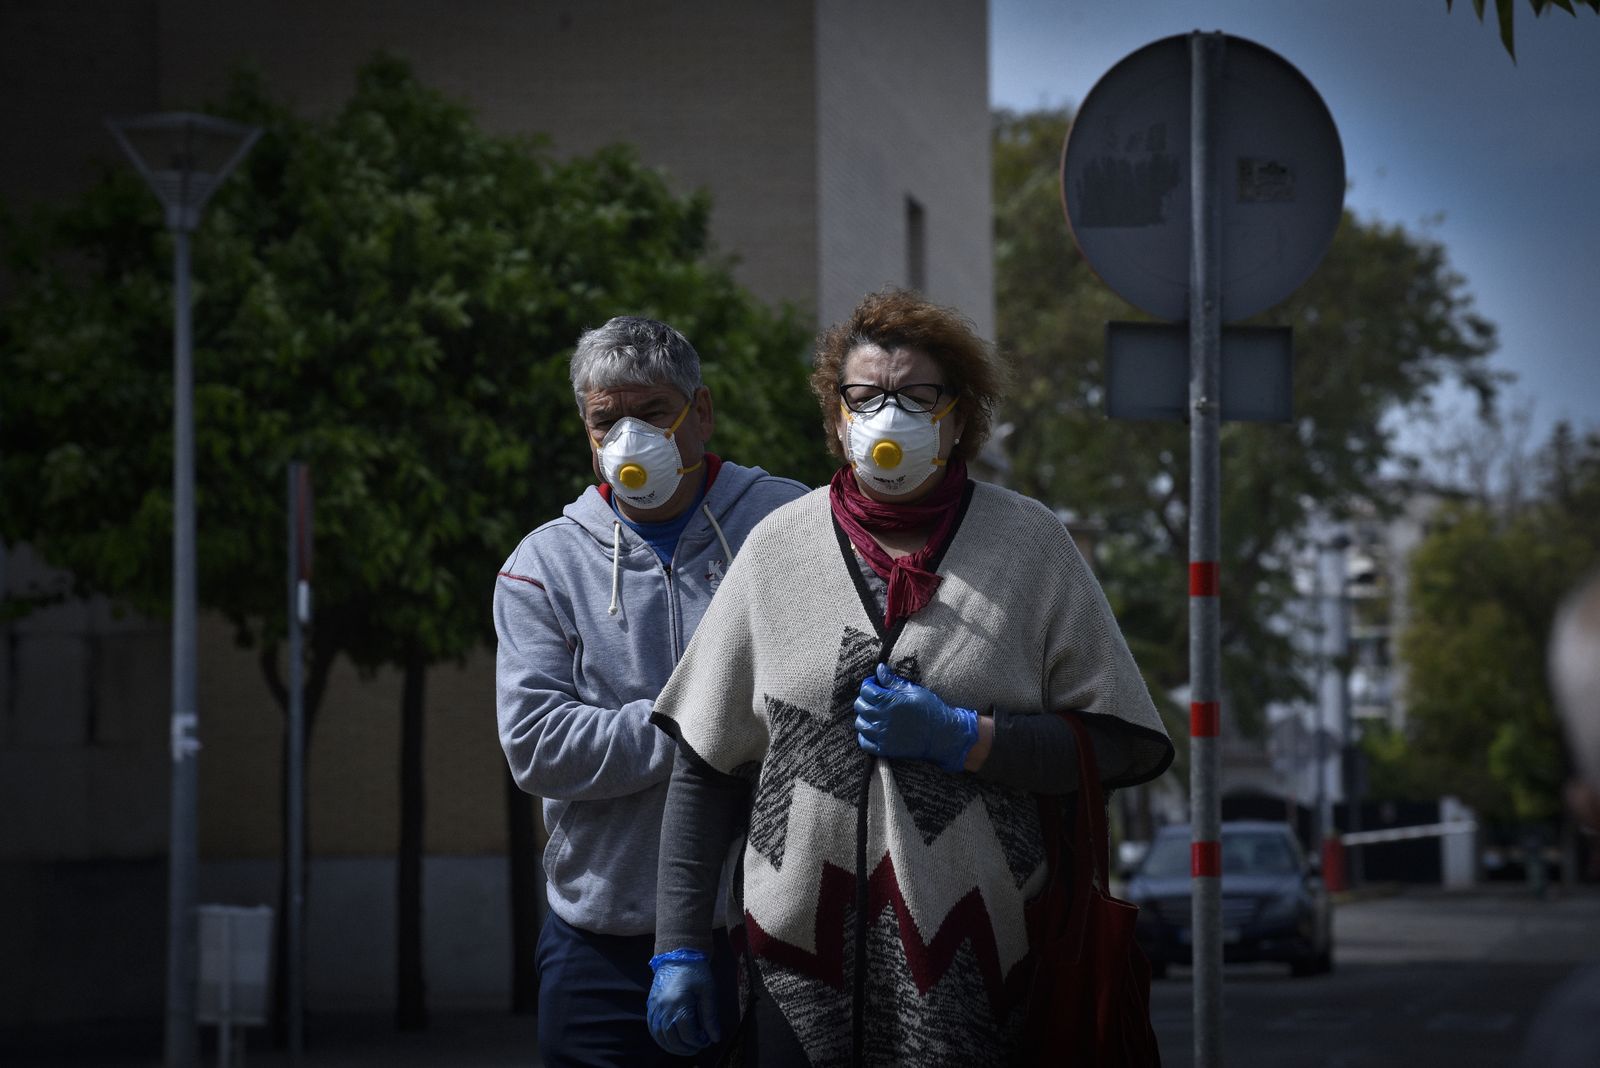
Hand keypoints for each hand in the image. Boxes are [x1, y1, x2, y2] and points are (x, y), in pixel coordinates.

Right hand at [646, 950, 719, 1055]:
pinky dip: (661, 1038)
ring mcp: (654, 1008)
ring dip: (672, 1047)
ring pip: (660, 1037)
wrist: (677, 954)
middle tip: (698, 1047)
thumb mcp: (708, 991)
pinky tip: (672, 1040)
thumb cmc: (696, 972)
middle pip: (672, 1039)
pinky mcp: (651, 1006)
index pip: (687, 1033)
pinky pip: (652, 1028)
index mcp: (678, 1003)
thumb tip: (714, 1038)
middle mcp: (663, 1008)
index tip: (707, 1040)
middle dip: (686, 1048)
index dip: (698, 1041)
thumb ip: (710, 1016)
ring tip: (686, 1047)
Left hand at [854, 664, 978, 771]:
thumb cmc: (930, 710)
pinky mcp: (884, 749)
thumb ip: (893, 681)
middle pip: (860, 706)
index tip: (874, 684)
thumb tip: (880, 668)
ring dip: (864, 716)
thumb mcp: (913, 691)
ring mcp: (883, 735)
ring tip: (874, 714)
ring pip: (860, 723)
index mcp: (890, 702)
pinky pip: (864, 742)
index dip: (868, 684)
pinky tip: (873, 730)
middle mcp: (883, 719)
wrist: (942, 736)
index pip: (866, 690)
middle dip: (864, 699)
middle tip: (874, 698)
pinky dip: (864, 735)